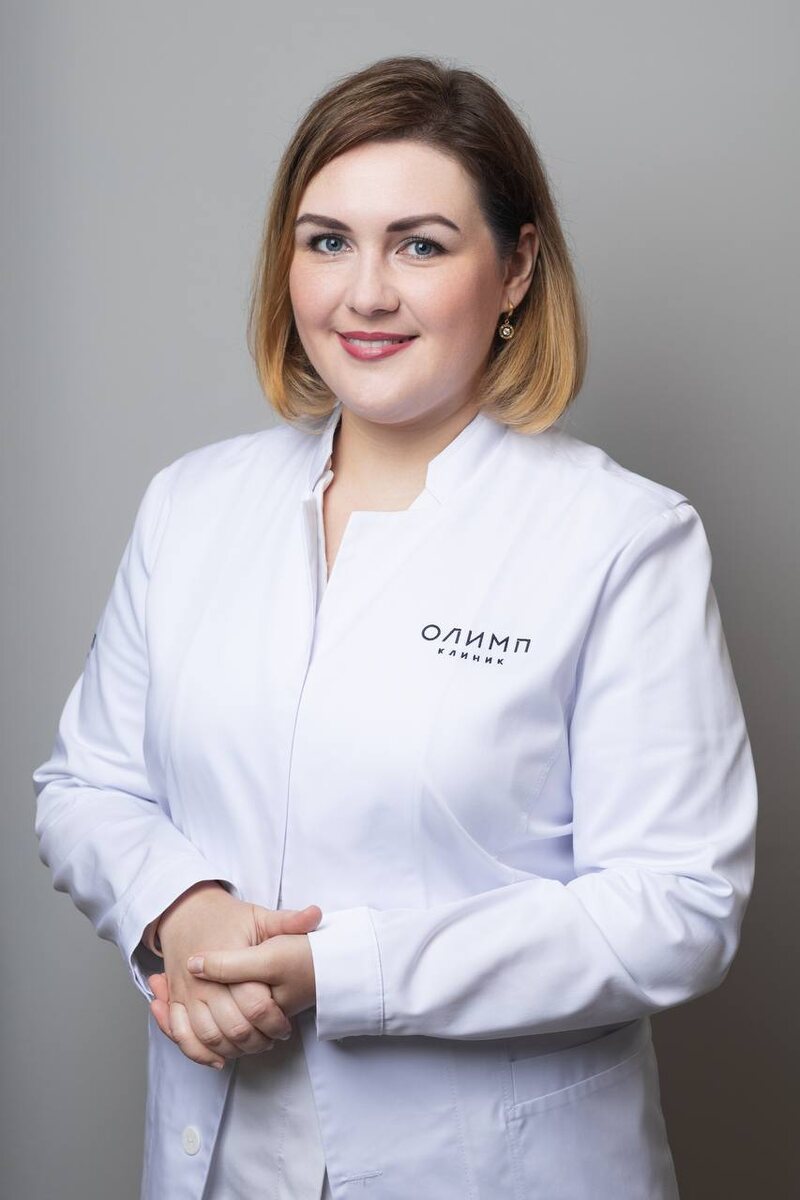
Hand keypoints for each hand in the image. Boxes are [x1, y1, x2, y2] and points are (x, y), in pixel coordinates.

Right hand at [147, 882, 321, 1068]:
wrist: (186, 913)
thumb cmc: (227, 918)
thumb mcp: (259, 917)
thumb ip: (287, 921)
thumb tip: (316, 915)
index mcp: (226, 959)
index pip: (254, 1002)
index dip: (275, 1020)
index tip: (287, 1025)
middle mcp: (203, 981)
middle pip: (233, 1026)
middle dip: (258, 1040)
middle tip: (274, 1038)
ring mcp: (187, 993)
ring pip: (210, 1036)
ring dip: (234, 1049)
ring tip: (254, 1045)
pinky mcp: (175, 1002)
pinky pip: (182, 1036)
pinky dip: (199, 1053)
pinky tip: (220, 1058)